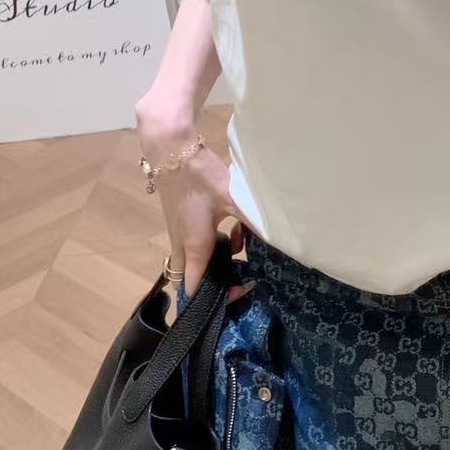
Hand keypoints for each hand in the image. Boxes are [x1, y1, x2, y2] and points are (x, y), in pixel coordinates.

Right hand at [137, 114, 253, 299]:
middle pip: (191, 279)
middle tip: (237, 282)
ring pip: (196, 260)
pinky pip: (197, 243)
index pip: (194, 289)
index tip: (239, 294)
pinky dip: (215, 243)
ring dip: (217, 261)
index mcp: (194, 247)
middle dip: (213, 286)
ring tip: (240, 251)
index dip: (213, 300)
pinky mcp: (180, 220)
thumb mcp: (232, 199)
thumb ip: (253, 220)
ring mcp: (178, 233)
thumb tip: (279, 237)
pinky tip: (234, 230)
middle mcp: (182, 245)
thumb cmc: (200, 177)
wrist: (171, 150)